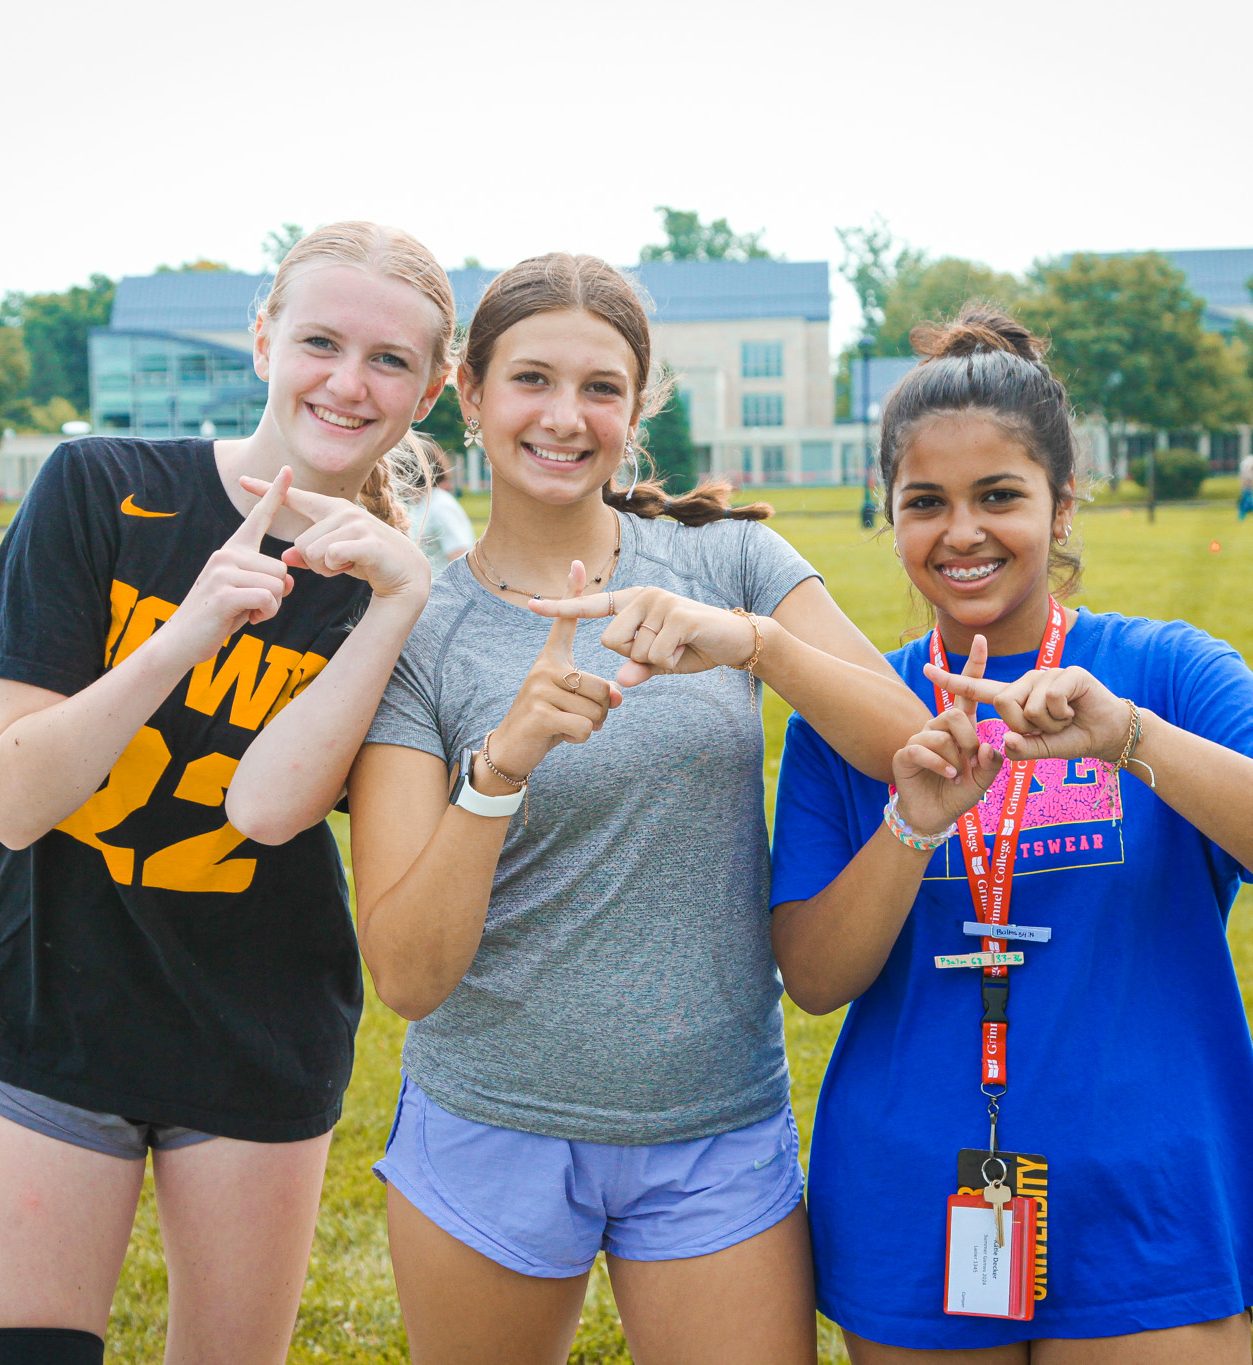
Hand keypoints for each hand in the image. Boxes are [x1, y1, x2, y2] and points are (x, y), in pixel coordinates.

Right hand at [164, 467, 294, 664]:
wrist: (181, 641)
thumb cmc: (219, 617)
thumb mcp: (248, 595)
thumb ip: (268, 582)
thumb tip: (288, 580)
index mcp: (233, 550)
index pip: (259, 518)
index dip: (276, 493)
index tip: (288, 469)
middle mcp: (227, 553)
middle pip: (282, 568)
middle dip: (275, 594)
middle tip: (248, 605)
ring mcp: (224, 570)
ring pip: (278, 585)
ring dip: (270, 607)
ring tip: (243, 612)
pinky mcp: (225, 591)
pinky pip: (269, 599)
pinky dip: (265, 614)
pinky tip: (244, 619)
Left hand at [238, 475, 431, 605]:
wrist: (406, 574)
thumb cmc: (368, 562)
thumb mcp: (335, 558)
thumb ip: (310, 554)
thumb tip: (286, 556)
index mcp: (332, 510)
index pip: (296, 498)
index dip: (268, 490)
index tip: (241, 480)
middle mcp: (342, 511)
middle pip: (300, 543)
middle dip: (315, 563)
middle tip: (340, 563)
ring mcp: (355, 524)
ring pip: (313, 553)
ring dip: (327, 569)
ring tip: (348, 564)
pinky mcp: (365, 541)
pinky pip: (331, 557)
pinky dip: (338, 569)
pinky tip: (355, 567)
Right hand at [490, 562, 623, 775]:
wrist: (512, 749)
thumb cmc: (547, 722)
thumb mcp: (571, 700)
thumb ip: (596, 693)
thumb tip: (618, 696)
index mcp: (551, 658)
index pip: (566, 622)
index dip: (573, 593)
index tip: (578, 563)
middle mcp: (544, 667)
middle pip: (602, 687)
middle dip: (600, 712)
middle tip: (576, 717)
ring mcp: (540, 688)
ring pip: (596, 710)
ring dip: (591, 726)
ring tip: (567, 725)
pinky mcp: (540, 713)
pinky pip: (584, 726)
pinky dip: (580, 738)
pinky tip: (561, 736)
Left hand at [526, 586, 758, 688]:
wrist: (735, 640)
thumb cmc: (694, 648)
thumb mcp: (660, 662)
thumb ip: (637, 668)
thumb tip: (619, 683)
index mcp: (634, 602)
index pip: (592, 606)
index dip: (561, 607)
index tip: (531, 605)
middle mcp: (643, 595)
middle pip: (611, 641)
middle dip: (635, 656)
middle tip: (665, 647)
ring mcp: (660, 601)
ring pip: (634, 651)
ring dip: (658, 660)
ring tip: (680, 645)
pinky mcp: (678, 615)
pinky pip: (655, 654)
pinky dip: (671, 661)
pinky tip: (688, 647)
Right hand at [894, 637, 1002, 833]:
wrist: (933, 816)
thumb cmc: (958, 793)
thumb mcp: (984, 779)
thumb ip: (992, 762)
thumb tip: (989, 745)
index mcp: (958, 727)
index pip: (967, 692)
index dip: (974, 665)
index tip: (981, 638)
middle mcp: (937, 727)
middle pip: (955, 715)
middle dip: (968, 740)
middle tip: (971, 762)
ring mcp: (919, 738)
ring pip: (941, 732)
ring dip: (955, 757)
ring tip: (956, 776)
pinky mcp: (905, 753)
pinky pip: (923, 748)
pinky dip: (940, 765)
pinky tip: (947, 776)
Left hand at [921, 658, 1129, 763]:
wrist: (1107, 735)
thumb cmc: (1072, 740)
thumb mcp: (1040, 749)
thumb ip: (1020, 748)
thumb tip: (1004, 740)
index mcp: (1015, 697)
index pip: (977, 689)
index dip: (951, 681)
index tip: (925, 670)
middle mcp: (1027, 681)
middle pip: (1003, 702)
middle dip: (1024, 725)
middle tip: (1047, 727)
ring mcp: (1047, 674)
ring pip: (1028, 704)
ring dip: (1048, 723)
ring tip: (1064, 719)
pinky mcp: (1068, 673)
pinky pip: (1052, 700)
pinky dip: (1063, 714)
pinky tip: (1075, 711)